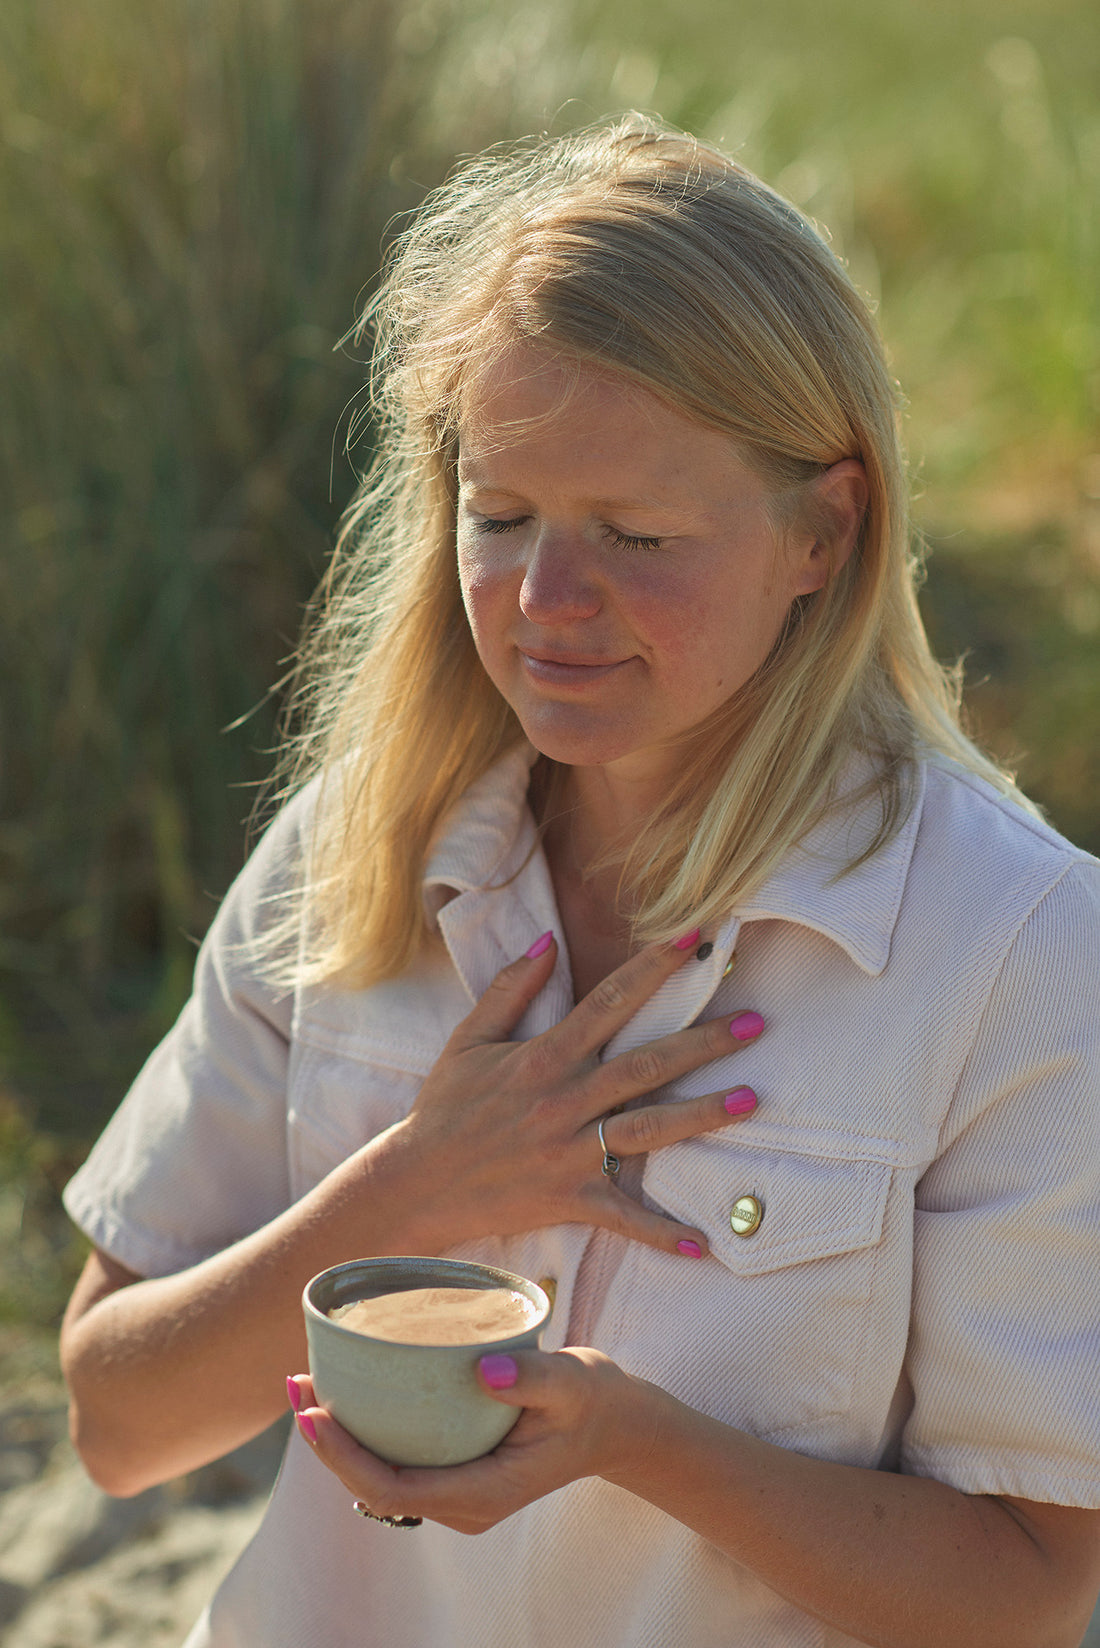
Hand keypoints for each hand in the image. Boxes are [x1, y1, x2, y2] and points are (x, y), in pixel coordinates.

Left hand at [287, 1350, 649, 1533]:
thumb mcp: (574, 1382)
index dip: (343, 1456)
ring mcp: (457, 1494)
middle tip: (296, 1383)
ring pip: (379, 1479)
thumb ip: (533, 1378)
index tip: (313, 1412)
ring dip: (339, 1440)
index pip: (393, 1487)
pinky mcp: (454, 1474)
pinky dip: (365, 1434)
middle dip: (327, 1444)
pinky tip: (349, 1394)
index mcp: (483, 1493)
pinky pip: (397, 1463)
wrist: (616, 1425)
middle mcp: (462, 1505)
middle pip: (373, 1487)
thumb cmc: (593, 1401)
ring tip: (308, 1384)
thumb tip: (483, 1371)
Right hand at [369, 931, 763, 1257]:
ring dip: (702, 1116)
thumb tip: (550, 940)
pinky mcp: (567, 1198)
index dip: (652, 969)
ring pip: (647, 1131)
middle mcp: (563, 1101)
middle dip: (702, 1042)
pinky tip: (702, 1244)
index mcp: (542, 1056)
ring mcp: (568, 1152)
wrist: (413, 1183)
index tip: (693, 941)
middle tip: (756, 1023)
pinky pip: (621, 1217)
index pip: (608, 1002)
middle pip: (645, 1066)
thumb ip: (510, 987)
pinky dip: (659, 1232)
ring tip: (750, 1100)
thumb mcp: (468, 1039)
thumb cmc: (443, 1108)